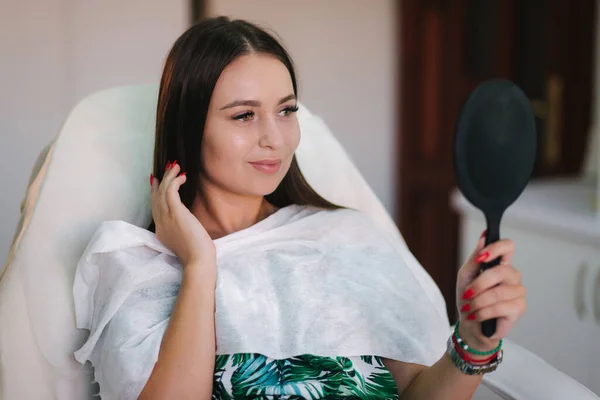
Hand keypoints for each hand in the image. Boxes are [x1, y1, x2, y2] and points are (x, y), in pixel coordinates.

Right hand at [151, 161, 215, 268]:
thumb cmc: (197, 254)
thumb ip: (180, 228)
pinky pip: (170, 191)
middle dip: (160, 180)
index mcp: (161, 231)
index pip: (155, 207)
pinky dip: (174, 181)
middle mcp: (160, 223)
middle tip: (167, 168)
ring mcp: (166, 217)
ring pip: (162, 191)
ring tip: (175, 166)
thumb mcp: (184, 239)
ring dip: (168, 176)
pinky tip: (182, 176)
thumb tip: (185, 218)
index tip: (156, 182)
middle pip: (156, 197)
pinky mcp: (175, 213)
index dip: (155, 193)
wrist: (197, 260)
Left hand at [455, 231, 525, 349]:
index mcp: (501, 264)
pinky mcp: (519, 308)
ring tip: (470, 307)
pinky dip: (482, 312)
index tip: (481, 258)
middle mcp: (513, 276)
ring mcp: (518, 292)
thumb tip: (483, 237)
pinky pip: (499, 307)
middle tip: (467, 294)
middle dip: (478, 284)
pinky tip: (477, 315)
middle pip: (500, 271)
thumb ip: (475, 258)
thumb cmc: (469, 298)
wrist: (471, 323)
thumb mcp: (466, 276)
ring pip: (498, 292)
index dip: (496, 248)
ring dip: (478, 301)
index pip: (508, 246)